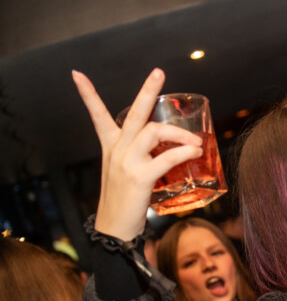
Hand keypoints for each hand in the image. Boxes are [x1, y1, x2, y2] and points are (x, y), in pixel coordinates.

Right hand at [73, 69, 202, 240]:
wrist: (114, 228)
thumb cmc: (126, 200)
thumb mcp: (128, 172)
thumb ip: (145, 157)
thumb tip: (173, 150)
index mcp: (111, 146)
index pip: (96, 115)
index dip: (87, 94)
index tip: (77, 74)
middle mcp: (117, 150)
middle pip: (133, 113)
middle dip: (146, 90)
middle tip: (159, 72)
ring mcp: (126, 162)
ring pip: (152, 131)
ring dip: (178, 133)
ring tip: (196, 141)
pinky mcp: (139, 177)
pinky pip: (165, 158)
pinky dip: (183, 153)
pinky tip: (194, 152)